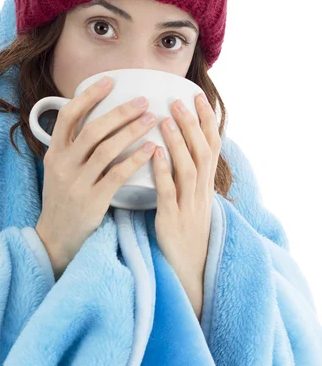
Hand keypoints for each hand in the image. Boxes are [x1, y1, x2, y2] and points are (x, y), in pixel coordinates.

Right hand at [36, 77, 157, 278]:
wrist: (56, 238)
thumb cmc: (63, 197)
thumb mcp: (58, 167)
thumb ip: (72, 144)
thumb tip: (92, 114)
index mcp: (54, 152)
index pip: (67, 116)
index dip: (88, 96)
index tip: (109, 81)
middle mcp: (63, 164)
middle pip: (92, 129)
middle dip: (120, 112)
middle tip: (143, 101)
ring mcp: (77, 183)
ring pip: (107, 149)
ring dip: (132, 131)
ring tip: (152, 119)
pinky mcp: (93, 201)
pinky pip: (117, 175)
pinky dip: (135, 159)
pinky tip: (151, 149)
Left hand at [151, 92, 220, 296]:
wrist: (190, 269)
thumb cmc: (187, 229)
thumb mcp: (193, 199)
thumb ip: (189, 173)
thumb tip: (179, 145)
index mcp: (206, 184)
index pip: (212, 145)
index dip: (207, 119)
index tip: (198, 96)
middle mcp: (201, 191)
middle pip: (203, 151)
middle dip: (192, 123)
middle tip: (178, 100)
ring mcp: (188, 205)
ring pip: (188, 167)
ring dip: (178, 142)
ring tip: (166, 119)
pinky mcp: (172, 219)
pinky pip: (169, 192)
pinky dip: (163, 171)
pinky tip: (153, 154)